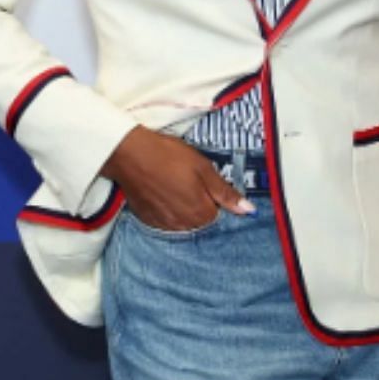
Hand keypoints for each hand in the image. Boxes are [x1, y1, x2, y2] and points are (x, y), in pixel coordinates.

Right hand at [99, 126, 251, 230]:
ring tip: (175, 185)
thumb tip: (249, 210)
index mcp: (200, 214)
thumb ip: (226, 193)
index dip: (215, 197)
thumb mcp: (204, 169)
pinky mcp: (148, 220)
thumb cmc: (169, 157)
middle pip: (202, 220)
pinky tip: (163, 192)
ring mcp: (163, 224)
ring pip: (184, 221)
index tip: (207, 184)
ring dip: (184, 207)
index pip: (219, 215)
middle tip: (190, 181)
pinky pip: (166, 220)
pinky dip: (168, 209)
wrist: (129, 154)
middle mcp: (182, 225)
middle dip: (201, 204)